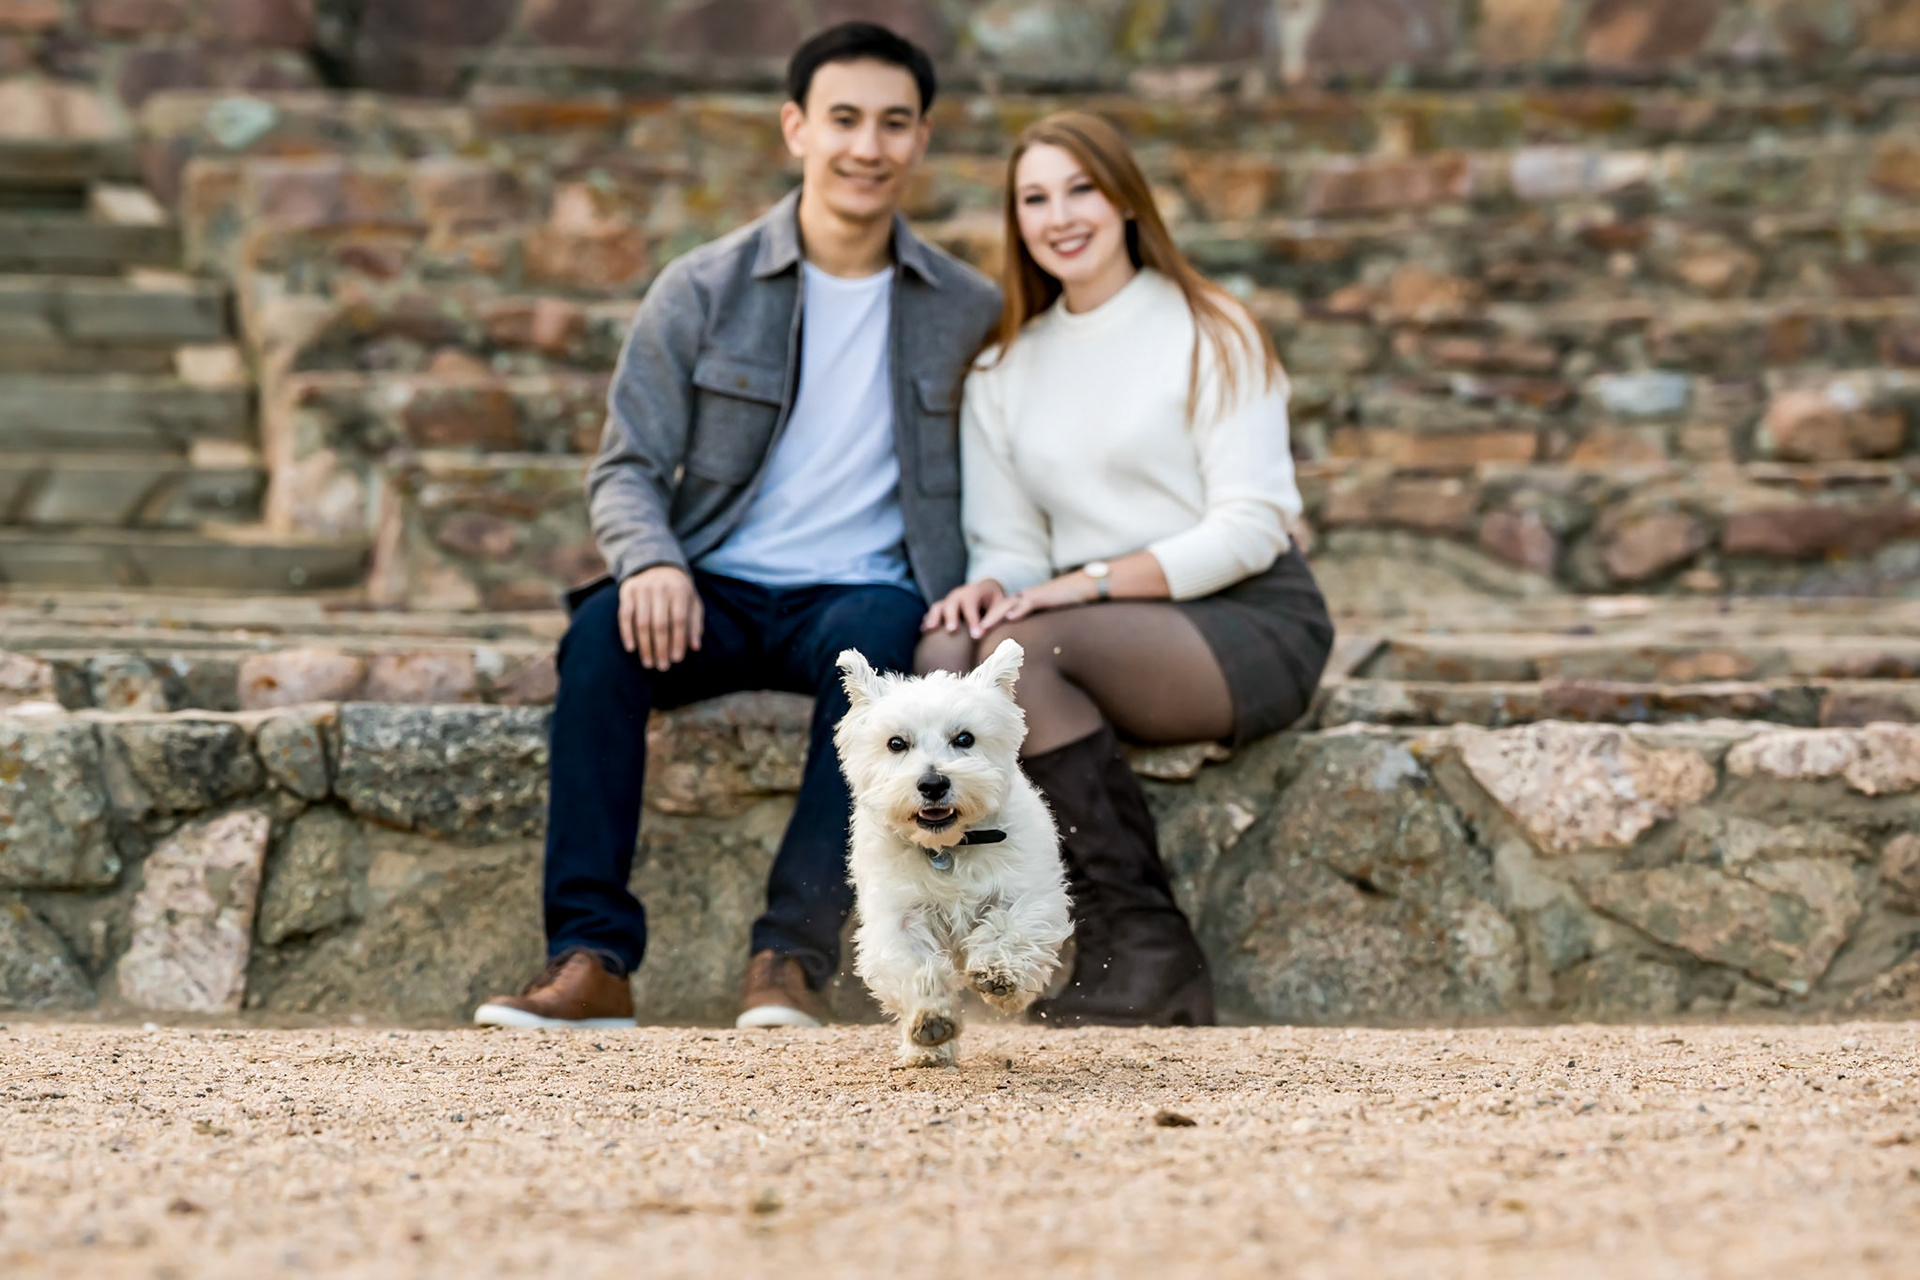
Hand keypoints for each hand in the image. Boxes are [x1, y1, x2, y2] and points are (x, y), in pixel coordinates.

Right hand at [619, 566, 703, 670]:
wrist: (656, 564)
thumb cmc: (678, 590)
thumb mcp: (692, 602)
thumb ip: (695, 624)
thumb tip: (695, 647)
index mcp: (680, 591)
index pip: (679, 620)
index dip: (678, 641)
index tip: (676, 660)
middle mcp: (660, 589)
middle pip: (660, 624)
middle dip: (661, 649)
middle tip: (662, 667)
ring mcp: (642, 589)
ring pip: (642, 623)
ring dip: (645, 646)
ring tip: (648, 663)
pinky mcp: (627, 592)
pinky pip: (625, 615)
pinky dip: (627, 633)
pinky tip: (631, 648)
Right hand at [922, 579, 1005, 638]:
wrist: (985, 591)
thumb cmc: (994, 601)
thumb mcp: (1000, 605)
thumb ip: (996, 616)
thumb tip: (989, 631)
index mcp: (974, 591)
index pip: (972, 604)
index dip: (973, 619)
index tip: (976, 636)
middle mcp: (959, 594)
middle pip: (952, 603)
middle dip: (951, 616)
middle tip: (952, 631)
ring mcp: (949, 600)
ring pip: (938, 606)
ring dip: (934, 617)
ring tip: (930, 630)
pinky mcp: (942, 608)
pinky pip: (933, 613)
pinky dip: (927, 620)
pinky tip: (923, 632)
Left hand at [977, 572, 1093, 631]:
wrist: (1082, 587)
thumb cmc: (1067, 605)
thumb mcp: (1047, 620)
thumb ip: (1035, 629)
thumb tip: (1031, 648)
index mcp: (1022, 604)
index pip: (1000, 613)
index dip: (988, 623)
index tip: (975, 635)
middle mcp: (1023, 598)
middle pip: (998, 608)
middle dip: (984, 621)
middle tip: (972, 634)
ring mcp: (1032, 596)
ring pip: (1008, 605)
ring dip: (994, 616)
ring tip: (982, 627)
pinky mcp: (1043, 596)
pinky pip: (1028, 602)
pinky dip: (1019, 609)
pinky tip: (1011, 617)